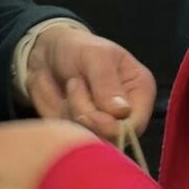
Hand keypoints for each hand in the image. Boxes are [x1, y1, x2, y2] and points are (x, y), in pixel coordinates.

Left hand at [24, 26, 155, 139]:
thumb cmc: (78, 48)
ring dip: (74, 114)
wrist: (47, 54)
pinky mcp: (85, 131)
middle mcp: (128, 112)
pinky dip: (65, 122)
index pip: (136, 125)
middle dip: (89, 116)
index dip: (112, 127)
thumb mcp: (95, 56)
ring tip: (72, 86)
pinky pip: (76, 139)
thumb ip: (107, 83)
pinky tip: (64, 101)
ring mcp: (105, 124)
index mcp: (140, 91)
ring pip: (93, 138)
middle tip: (75, 85)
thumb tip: (121, 112)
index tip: (88, 115)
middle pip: (113, 136)